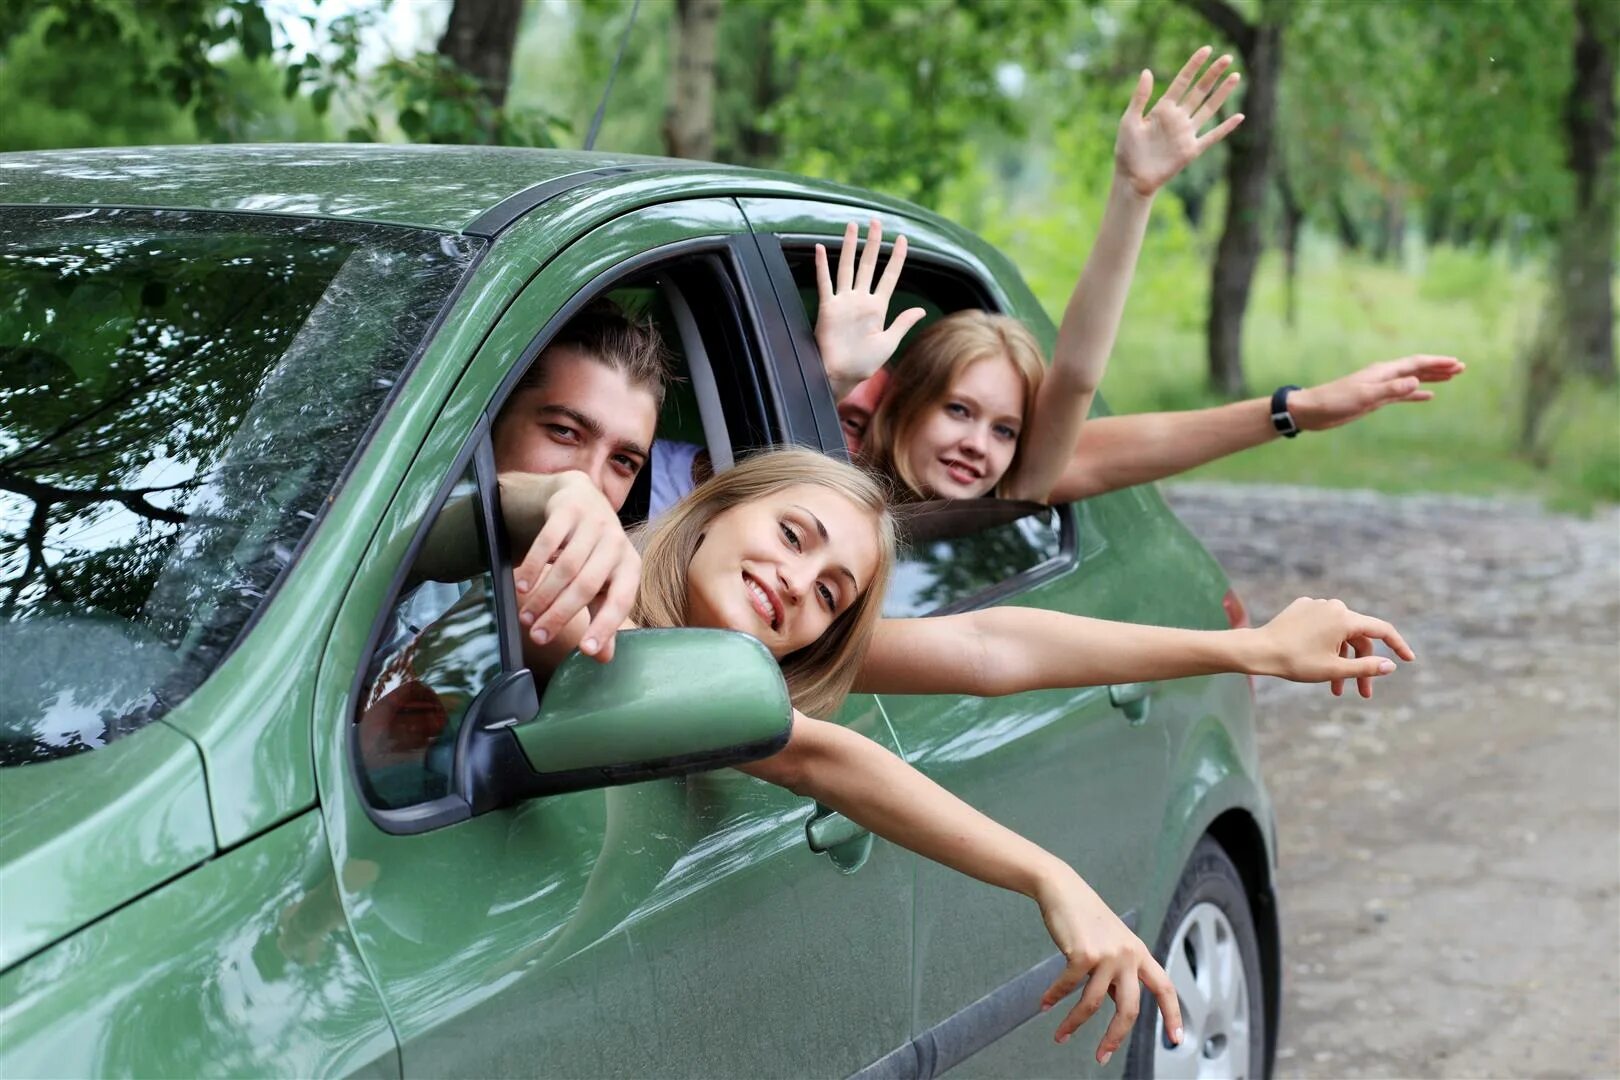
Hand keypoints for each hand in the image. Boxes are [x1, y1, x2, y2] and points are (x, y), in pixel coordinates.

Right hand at [509, 471, 638, 662]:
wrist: (578, 496)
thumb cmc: (592, 550)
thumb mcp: (603, 582)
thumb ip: (603, 616)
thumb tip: (604, 658)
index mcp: (630, 566)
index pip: (622, 601)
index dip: (605, 627)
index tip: (586, 651)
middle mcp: (616, 543)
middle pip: (587, 585)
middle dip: (560, 615)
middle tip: (538, 637)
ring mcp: (594, 523)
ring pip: (566, 566)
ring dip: (543, 595)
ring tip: (526, 617)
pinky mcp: (569, 508)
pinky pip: (548, 541)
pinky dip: (533, 566)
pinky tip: (521, 586)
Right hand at [814, 218, 926, 398]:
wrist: (841, 375)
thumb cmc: (864, 364)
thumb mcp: (889, 343)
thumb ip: (902, 323)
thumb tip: (921, 310)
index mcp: (877, 308)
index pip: (889, 276)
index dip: (897, 258)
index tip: (903, 239)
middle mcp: (860, 300)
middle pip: (868, 264)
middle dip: (873, 243)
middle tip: (876, 222)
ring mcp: (843, 302)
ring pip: (847, 267)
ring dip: (850, 246)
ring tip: (852, 226)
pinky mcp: (828, 307)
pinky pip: (825, 283)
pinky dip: (822, 266)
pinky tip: (821, 248)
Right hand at [1035, 867, 1183, 1064]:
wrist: (1063, 888)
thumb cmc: (1085, 916)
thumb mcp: (1111, 942)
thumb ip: (1117, 971)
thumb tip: (1113, 1001)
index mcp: (1139, 953)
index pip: (1164, 988)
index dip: (1173, 1015)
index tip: (1176, 1039)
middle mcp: (1128, 955)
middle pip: (1129, 1009)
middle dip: (1114, 1038)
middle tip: (1103, 1056)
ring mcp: (1106, 955)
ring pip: (1092, 1004)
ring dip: (1073, 1024)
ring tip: (1061, 1035)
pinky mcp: (1082, 954)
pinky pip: (1067, 987)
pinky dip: (1054, 998)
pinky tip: (1045, 1004)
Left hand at [1115, 46, 1244, 197]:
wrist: (1132, 178)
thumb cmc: (1126, 150)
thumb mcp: (1129, 120)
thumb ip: (1139, 97)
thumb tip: (1147, 71)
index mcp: (1163, 109)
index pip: (1182, 82)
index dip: (1194, 66)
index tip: (1206, 49)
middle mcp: (1178, 118)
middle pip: (1199, 91)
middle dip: (1213, 74)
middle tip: (1227, 57)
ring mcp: (1186, 133)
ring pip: (1209, 109)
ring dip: (1222, 93)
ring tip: (1235, 76)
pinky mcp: (1191, 150)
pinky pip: (1212, 136)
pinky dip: (1225, 128)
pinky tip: (1239, 117)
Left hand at [1251, 597, 1415, 697]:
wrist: (1258, 650)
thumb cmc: (1296, 661)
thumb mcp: (1335, 669)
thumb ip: (1366, 667)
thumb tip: (1390, 665)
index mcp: (1345, 617)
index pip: (1382, 630)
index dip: (1398, 645)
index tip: (1409, 659)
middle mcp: (1333, 606)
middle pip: (1358, 638)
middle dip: (1362, 666)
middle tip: (1363, 693)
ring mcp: (1316, 606)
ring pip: (1340, 635)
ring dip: (1343, 660)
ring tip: (1336, 688)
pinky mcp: (1301, 608)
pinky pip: (1323, 628)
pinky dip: (1327, 647)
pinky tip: (1318, 665)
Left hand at [1288, 355, 1465, 431]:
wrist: (1313, 410)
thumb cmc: (1335, 401)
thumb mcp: (1365, 396)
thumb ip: (1390, 389)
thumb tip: (1416, 381)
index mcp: (1383, 371)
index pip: (1416, 363)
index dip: (1437, 363)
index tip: (1457, 363)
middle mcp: (1384, 376)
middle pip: (1417, 368)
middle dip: (1440, 367)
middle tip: (1462, 368)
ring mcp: (1380, 387)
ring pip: (1412, 379)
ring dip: (1432, 378)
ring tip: (1452, 378)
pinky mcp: (1375, 399)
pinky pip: (1402, 394)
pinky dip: (1416, 393)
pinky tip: (1428, 395)